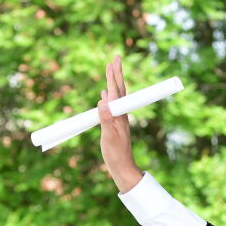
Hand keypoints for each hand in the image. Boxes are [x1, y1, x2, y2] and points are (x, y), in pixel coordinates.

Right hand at [97, 56, 143, 192]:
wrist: (123, 167)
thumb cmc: (116, 154)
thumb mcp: (108, 136)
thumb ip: (106, 119)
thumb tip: (102, 100)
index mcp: (119, 114)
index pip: (116, 90)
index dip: (114, 75)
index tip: (113, 61)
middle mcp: (120, 113)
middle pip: (118, 89)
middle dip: (116, 73)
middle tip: (116, 57)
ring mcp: (118, 118)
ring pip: (115, 95)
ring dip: (113, 82)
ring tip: (111, 70)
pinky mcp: (114, 124)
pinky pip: (111, 105)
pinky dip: (108, 96)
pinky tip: (104, 94)